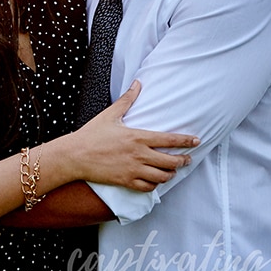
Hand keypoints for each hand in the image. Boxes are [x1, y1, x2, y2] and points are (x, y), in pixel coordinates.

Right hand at [70, 80, 199, 191]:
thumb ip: (127, 100)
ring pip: (162, 176)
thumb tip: (138, 83)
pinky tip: (155, 180)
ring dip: (171, 174)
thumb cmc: (91, 134)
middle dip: (183, 161)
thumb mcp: (110, 114)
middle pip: (171, 161)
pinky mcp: (126, 181)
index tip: (196, 141)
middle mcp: (139, 154)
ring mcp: (133, 169)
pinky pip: (148, 187)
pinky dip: (155, 185)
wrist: (75, 155)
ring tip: (172, 170)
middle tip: (187, 159)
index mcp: (138, 136)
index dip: (186, 141)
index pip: (169, 140)